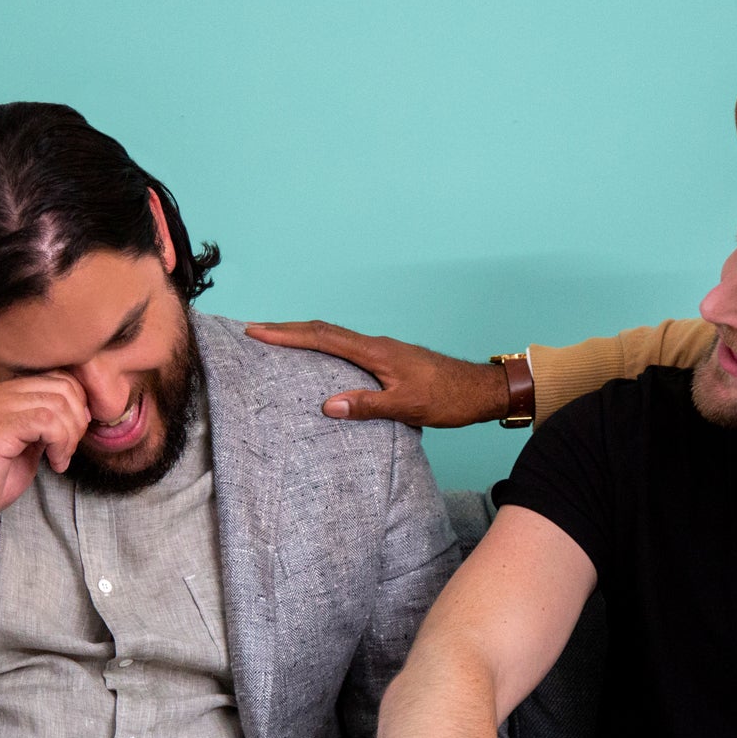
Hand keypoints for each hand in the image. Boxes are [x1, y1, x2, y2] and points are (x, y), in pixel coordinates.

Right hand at [0, 375, 90, 528]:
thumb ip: (47, 425)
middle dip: (78, 421)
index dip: (78, 406)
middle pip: (64, 387)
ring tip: (60, 458)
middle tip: (69, 448)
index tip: (73, 435)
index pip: (59, 378)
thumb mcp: (28, 444)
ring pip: (59, 404)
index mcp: (8, 393)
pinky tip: (54, 463)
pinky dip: (61, 444)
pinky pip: (47, 422)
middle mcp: (2, 394)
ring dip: (70, 436)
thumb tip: (79, 415)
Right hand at [244, 320, 509, 426]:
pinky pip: (348, 349)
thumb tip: (327, 405)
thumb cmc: (448, 398)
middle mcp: (376, 346)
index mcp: (376, 352)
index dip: (288, 334)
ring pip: (335, 338)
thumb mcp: (407, 407)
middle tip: (255, 331)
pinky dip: (325, 348)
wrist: (480, 390)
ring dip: (305, 337)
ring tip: (277, 342)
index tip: (258, 331)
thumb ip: (367, 406)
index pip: (323, 337)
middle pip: (324, 331)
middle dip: (288, 330)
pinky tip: (319, 360)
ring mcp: (383, 351)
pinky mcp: (389, 360)